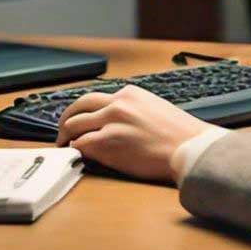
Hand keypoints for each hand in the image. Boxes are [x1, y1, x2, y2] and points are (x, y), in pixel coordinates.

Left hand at [55, 84, 210, 182]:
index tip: (79, 118)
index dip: (83, 110)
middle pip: (79, 106)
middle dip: (66, 119)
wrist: (188, 148)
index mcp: (129, 93)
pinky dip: (75, 150)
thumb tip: (114, 120)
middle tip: (62, 131)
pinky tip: (77, 156)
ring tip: (64, 146)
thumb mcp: (153, 107)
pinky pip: (81, 145)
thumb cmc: (178, 134)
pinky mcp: (107, 143)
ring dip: (66, 137)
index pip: (96, 98)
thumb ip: (132, 109)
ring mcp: (110, 122)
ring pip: (74, 125)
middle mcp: (117, 103)